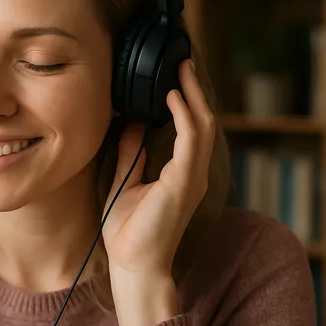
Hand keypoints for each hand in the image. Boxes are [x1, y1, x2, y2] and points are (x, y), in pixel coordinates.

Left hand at [101, 60, 214, 325]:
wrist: (132, 264)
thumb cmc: (128, 231)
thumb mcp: (123, 182)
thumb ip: (130, 154)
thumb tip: (130, 125)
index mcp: (180, 173)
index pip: (189, 128)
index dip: (184, 100)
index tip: (172, 74)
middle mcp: (191, 172)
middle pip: (201, 120)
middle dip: (193, 90)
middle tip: (182, 61)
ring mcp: (191, 176)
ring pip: (202, 124)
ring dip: (191, 94)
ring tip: (180, 68)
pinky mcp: (184, 181)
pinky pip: (190, 139)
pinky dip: (184, 114)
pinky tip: (171, 94)